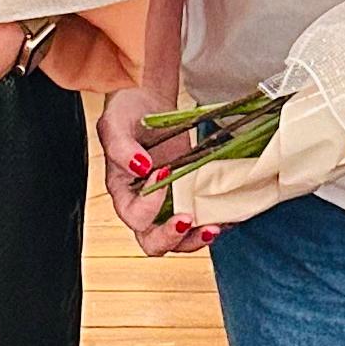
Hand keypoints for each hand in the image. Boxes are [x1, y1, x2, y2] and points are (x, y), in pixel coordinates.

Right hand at [99, 88, 208, 256]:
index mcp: (123, 193)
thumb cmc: (127, 113)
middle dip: (172, 236)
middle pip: (154, 242)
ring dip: (198, 237)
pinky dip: (218, 220)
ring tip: (215, 225)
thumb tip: (140, 167)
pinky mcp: (192, 196)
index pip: (133, 215)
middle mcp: (145, 206)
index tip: (161, 173)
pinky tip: (229, 213)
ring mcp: (170, 204)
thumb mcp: (115, 123)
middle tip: (187, 218)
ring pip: (182, 239)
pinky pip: (203, 219)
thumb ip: (120, 147)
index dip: (148, 204)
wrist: (148, 103)